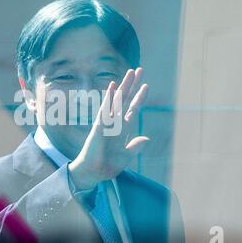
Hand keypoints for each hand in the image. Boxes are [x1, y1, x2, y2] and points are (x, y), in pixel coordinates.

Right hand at [68, 67, 148, 189]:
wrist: (94, 173)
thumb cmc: (108, 165)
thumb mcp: (126, 156)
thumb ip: (135, 147)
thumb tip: (147, 138)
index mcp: (123, 129)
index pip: (133, 109)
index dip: (139, 97)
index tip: (146, 86)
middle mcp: (116, 122)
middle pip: (126, 99)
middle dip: (133, 84)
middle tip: (140, 69)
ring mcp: (107, 122)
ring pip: (118, 100)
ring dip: (125, 85)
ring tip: (131, 72)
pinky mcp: (100, 126)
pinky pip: (105, 109)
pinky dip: (110, 98)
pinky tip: (113, 86)